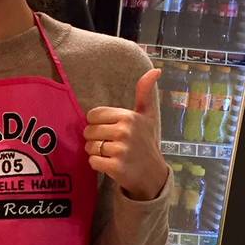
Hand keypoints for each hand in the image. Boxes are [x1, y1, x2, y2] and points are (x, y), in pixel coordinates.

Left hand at [84, 68, 168, 200]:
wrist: (152, 174)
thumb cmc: (145, 142)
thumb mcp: (147, 116)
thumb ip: (144, 93)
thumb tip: (155, 70)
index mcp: (128, 116)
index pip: (93, 115)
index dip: (97, 124)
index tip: (109, 130)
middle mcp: (125, 131)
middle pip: (89, 131)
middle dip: (94, 139)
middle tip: (110, 144)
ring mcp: (121, 149)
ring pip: (89, 147)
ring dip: (95, 152)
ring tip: (110, 154)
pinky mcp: (116, 167)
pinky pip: (92, 161)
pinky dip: (97, 164)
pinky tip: (110, 164)